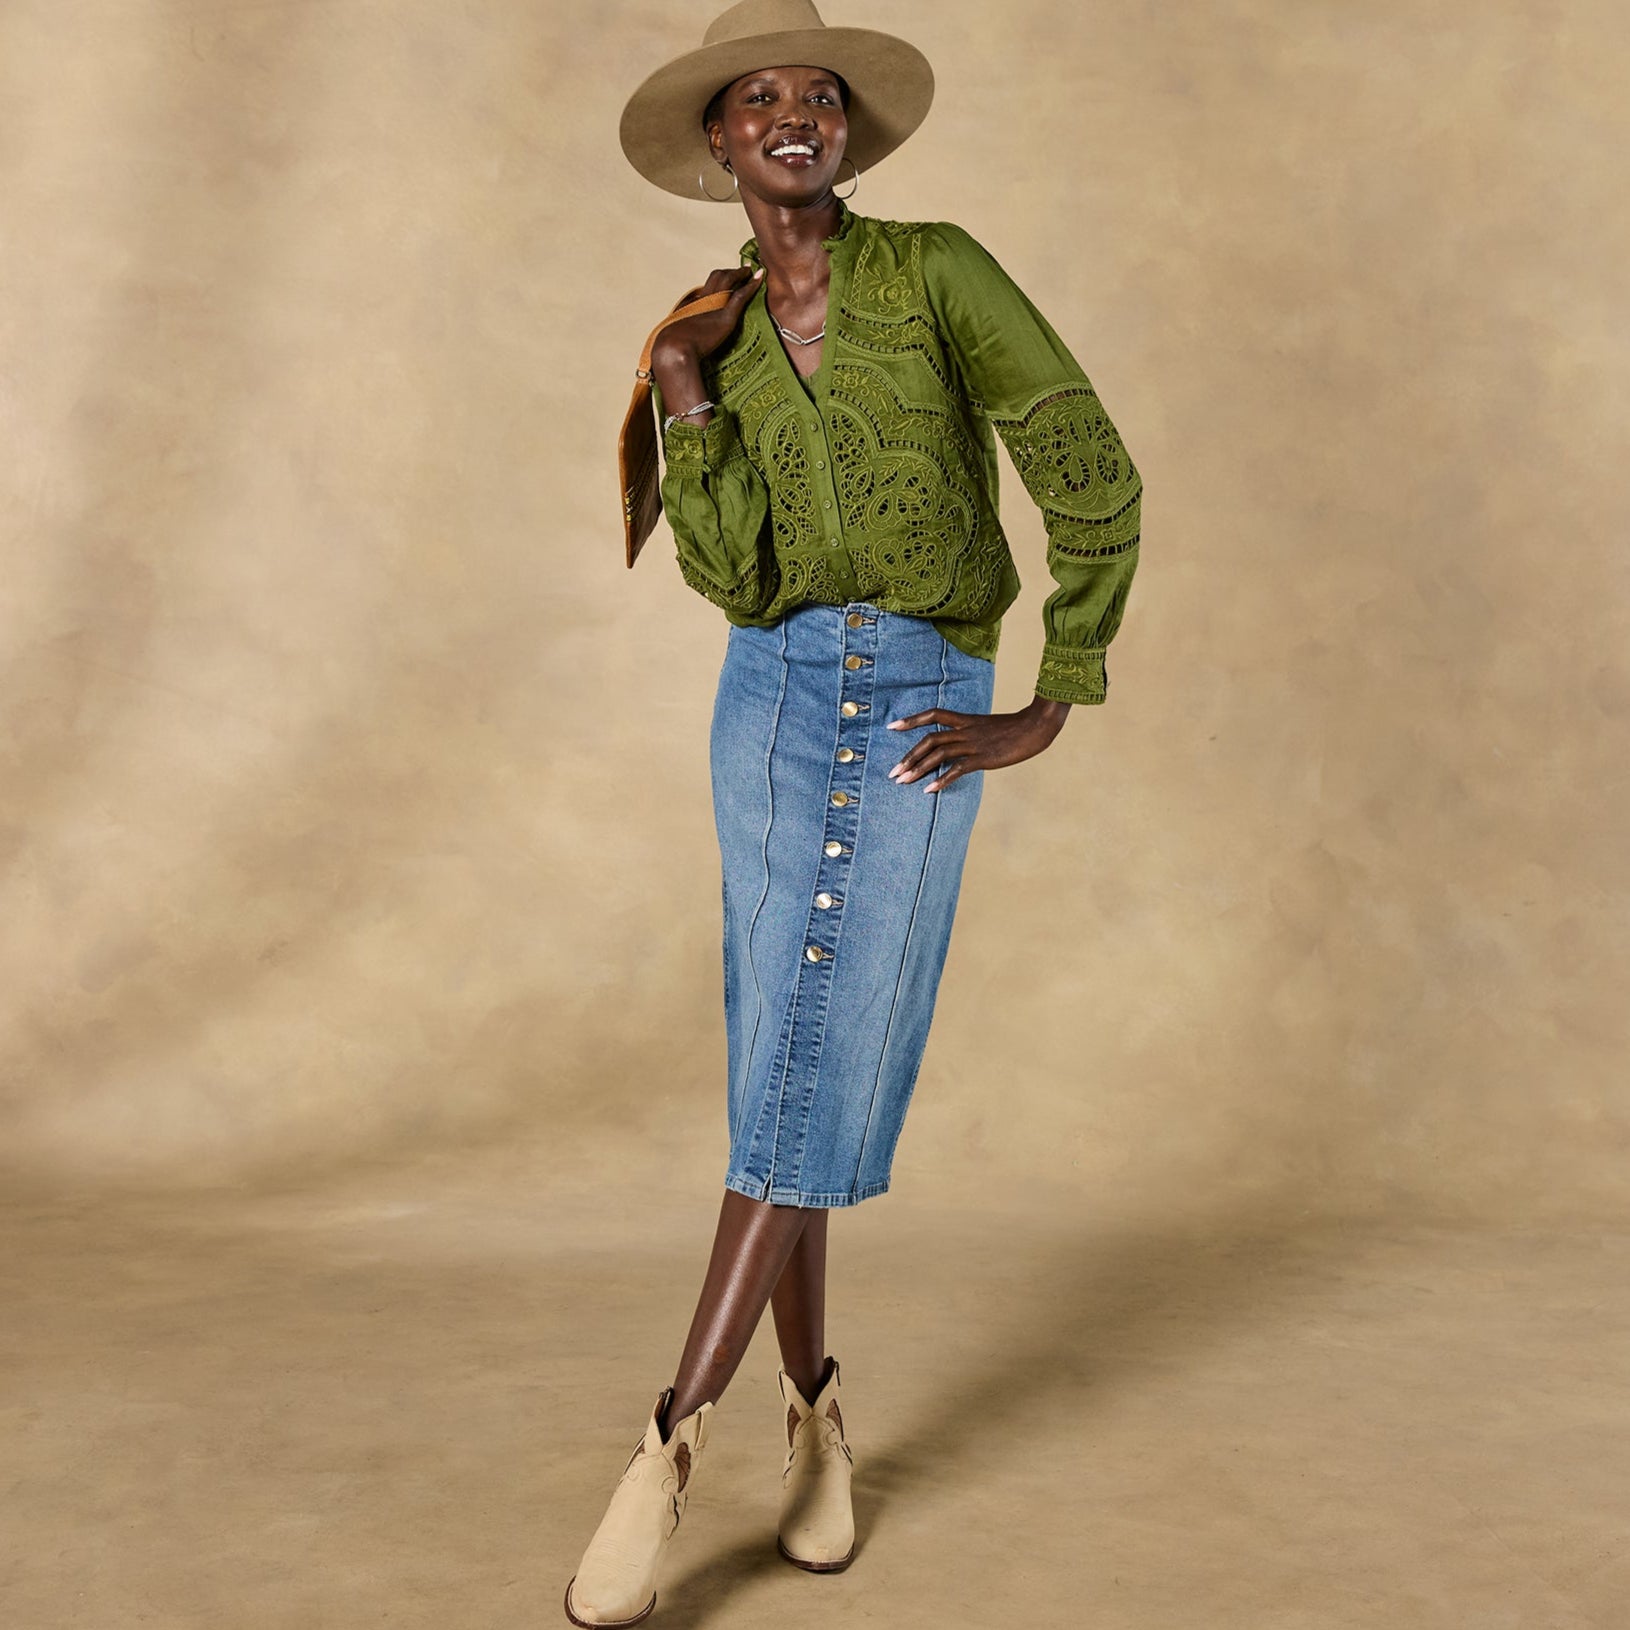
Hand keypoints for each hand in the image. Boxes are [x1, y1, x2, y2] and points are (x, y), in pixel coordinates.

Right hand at [653, 264, 763, 369]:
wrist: (674, 349)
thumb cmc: (671, 349)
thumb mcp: (674, 336)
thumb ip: (678, 332)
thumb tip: (672, 340)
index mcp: (690, 304)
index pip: (706, 286)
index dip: (717, 282)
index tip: (725, 281)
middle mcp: (702, 298)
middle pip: (717, 276)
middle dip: (730, 272)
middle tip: (741, 271)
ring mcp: (715, 305)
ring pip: (729, 279)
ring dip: (741, 273)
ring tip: (750, 271)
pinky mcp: (726, 316)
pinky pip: (741, 294)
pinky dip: (751, 285)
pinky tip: (759, 278)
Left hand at [886, 696, 1070, 791]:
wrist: (1036, 727)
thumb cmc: (1015, 728)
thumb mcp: (987, 727)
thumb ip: (970, 734)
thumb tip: (958, 746)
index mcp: (966, 720)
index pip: (933, 714)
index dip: (911, 720)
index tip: (892, 727)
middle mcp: (965, 730)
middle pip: (929, 740)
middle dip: (908, 756)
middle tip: (893, 772)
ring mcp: (973, 744)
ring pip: (938, 755)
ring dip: (918, 769)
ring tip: (902, 782)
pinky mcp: (983, 758)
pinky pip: (957, 769)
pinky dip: (941, 780)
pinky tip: (929, 791)